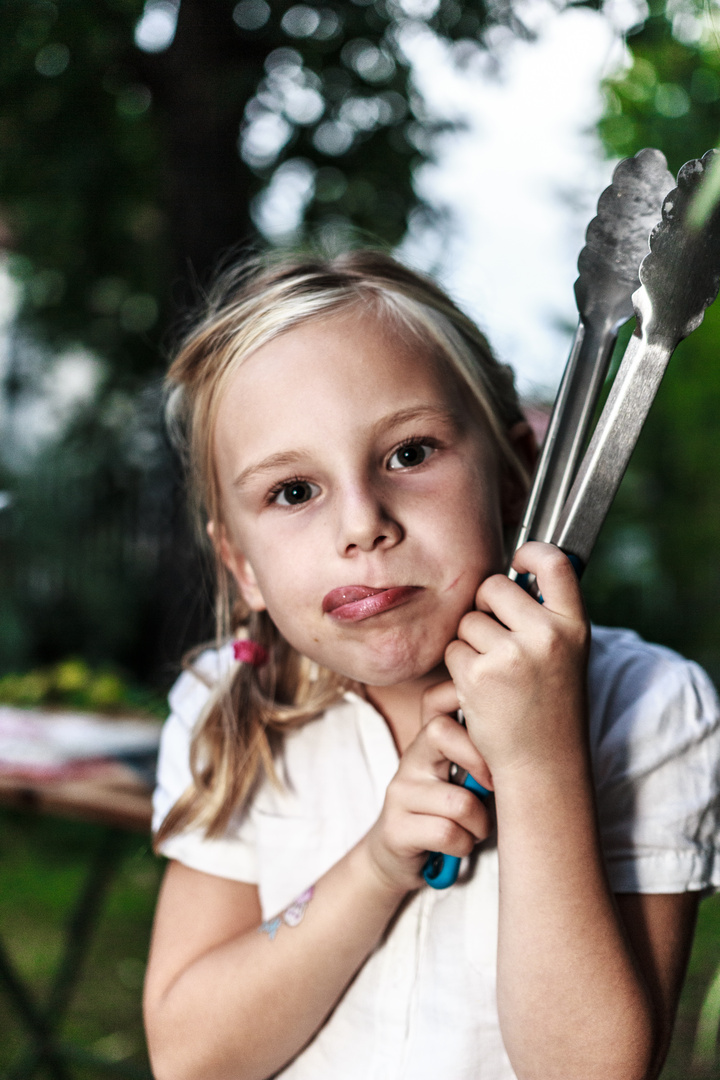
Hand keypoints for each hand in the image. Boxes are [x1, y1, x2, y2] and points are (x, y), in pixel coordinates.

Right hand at [364, 702, 491, 893]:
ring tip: (476, 828)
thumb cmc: (447, 815)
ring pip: (459, 801)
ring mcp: (400, 793)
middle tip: (493, 788)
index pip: (437, 699)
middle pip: (440, 732)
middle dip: (480, 763)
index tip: (496, 730)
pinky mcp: (396, 829)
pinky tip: (459, 845)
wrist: (398, 859)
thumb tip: (533, 734)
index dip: (466, 699)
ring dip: (479, 824)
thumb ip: (482, 754)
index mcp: (429, 742)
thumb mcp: (462, 778)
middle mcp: (410, 760)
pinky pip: (448, 833)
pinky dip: (465, 845)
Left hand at [444, 542, 589, 782]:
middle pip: (493, 586)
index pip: (555, 563)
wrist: (544, 765)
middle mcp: (546, 635)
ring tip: (495, 673)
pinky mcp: (479, 675)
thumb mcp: (567, 654)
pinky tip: (481, 690)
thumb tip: (517, 569)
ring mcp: (511, 655)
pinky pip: (453, 648)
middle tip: (498, 638)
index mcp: (573, 626)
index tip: (519, 559)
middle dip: (485, 607)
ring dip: (471, 642)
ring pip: (468, 620)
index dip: (531, 552)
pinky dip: (459, 667)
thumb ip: (547, 614)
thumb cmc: (552, 705)